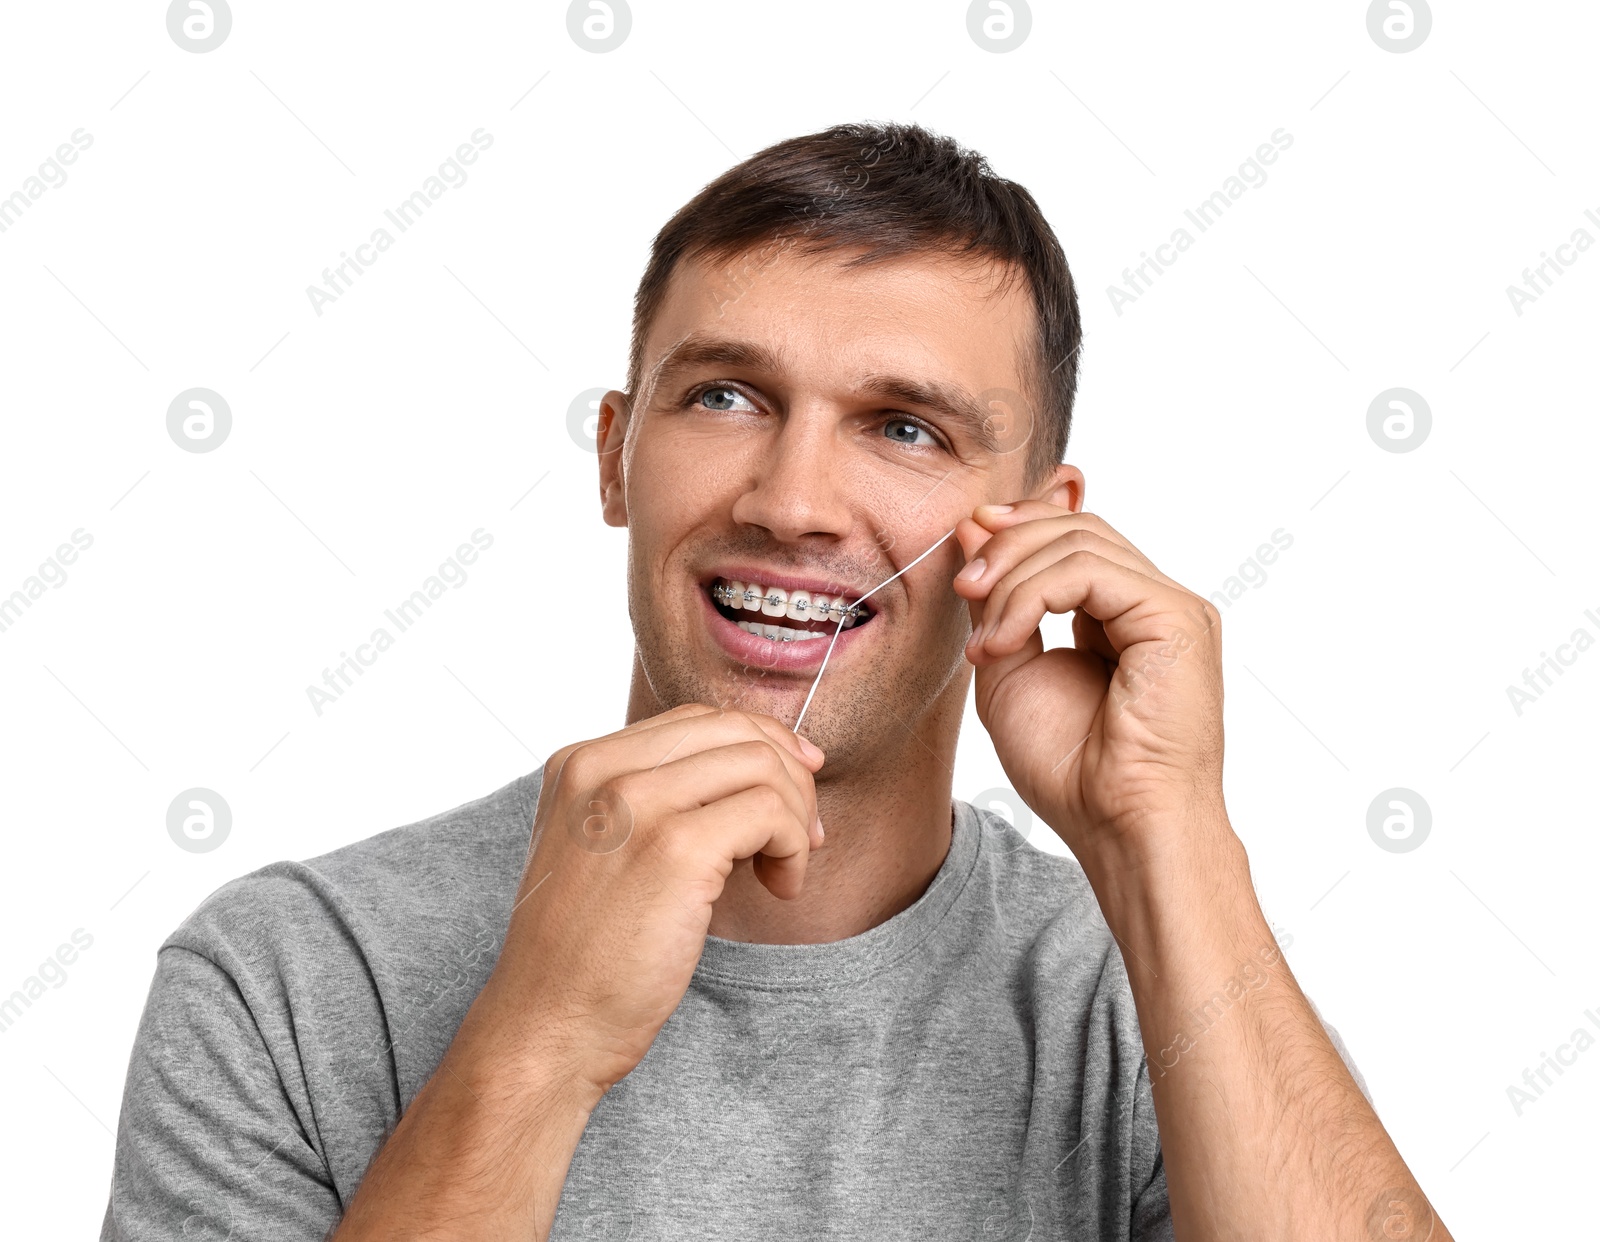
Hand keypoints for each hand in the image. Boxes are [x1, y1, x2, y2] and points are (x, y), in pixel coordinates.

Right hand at [476, 704, 825, 1101]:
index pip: (697, 720)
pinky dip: (794, 847)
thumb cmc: (584, 953)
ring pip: (762, 765)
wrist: (547, 1025)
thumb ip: (655, 800)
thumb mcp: (601, 848)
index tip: (792, 790)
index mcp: (581, 762)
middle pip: (735, 731)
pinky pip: (771, 812)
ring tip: (785, 869)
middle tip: (804, 834)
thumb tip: (759, 769)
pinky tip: (780, 888)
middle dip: (789, 777)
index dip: (760, 745)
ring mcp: (637, 804)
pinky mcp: (676, 848)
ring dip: (796, 817)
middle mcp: (603, 769)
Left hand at [952, 502, 1227, 869]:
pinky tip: (1004, 643)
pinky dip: (1033, 596)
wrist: (1117, 827)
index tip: (965, 550)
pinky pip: (1091, 571)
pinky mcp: (1176, 619)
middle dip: (1007, 545)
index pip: (1072, 538)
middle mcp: (1153, 604)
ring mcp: (1171, 608)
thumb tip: (973, 528)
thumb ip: (997, 601)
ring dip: (1011, 581)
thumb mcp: (1009, 671)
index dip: (1016, 529)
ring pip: (1080, 543)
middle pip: (1077, 528)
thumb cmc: (1072, 772)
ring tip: (984, 642)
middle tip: (963, 586)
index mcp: (1121, 616)